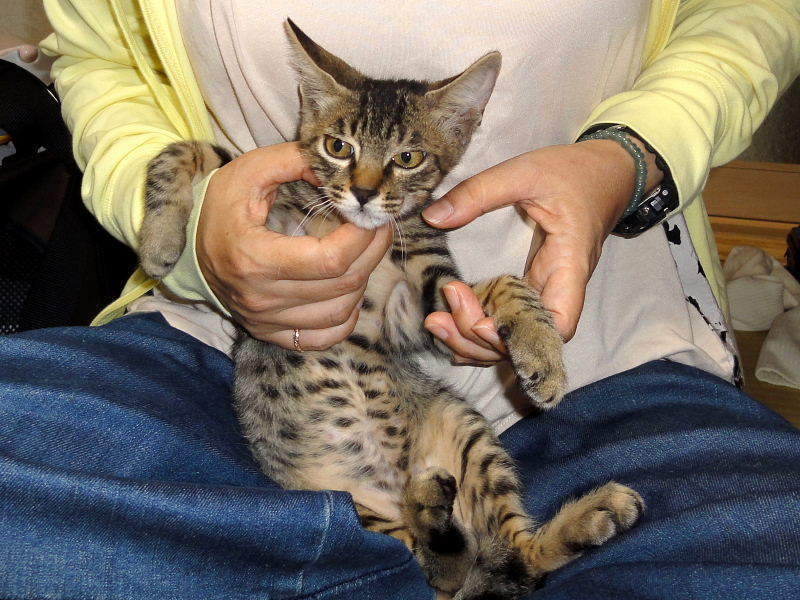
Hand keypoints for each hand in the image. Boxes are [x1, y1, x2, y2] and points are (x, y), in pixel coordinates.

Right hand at [197, 142, 392, 348]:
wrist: (187, 245)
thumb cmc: (221, 206)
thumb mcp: (250, 171)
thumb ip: (295, 161)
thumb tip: (340, 173)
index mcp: (254, 257)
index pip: (330, 259)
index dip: (362, 237)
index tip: (368, 214)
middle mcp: (261, 298)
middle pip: (342, 284)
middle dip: (372, 252)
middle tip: (378, 226)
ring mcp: (266, 320)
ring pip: (339, 312)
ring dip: (362, 282)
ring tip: (362, 254)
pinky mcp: (269, 332)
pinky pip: (322, 339)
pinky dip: (345, 319)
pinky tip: (347, 292)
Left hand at [422, 139, 661, 362]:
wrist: (602, 173)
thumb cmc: (572, 173)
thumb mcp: (524, 172)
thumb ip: (479, 192)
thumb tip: (433, 218)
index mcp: (568, 264)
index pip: (558, 324)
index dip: (521, 336)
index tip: (482, 322)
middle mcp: (559, 288)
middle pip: (527, 340)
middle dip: (480, 340)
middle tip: (441, 313)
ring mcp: (545, 291)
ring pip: (514, 337)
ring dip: (474, 341)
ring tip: (436, 322)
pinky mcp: (532, 287)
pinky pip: (508, 321)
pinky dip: (479, 332)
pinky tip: (450, 329)